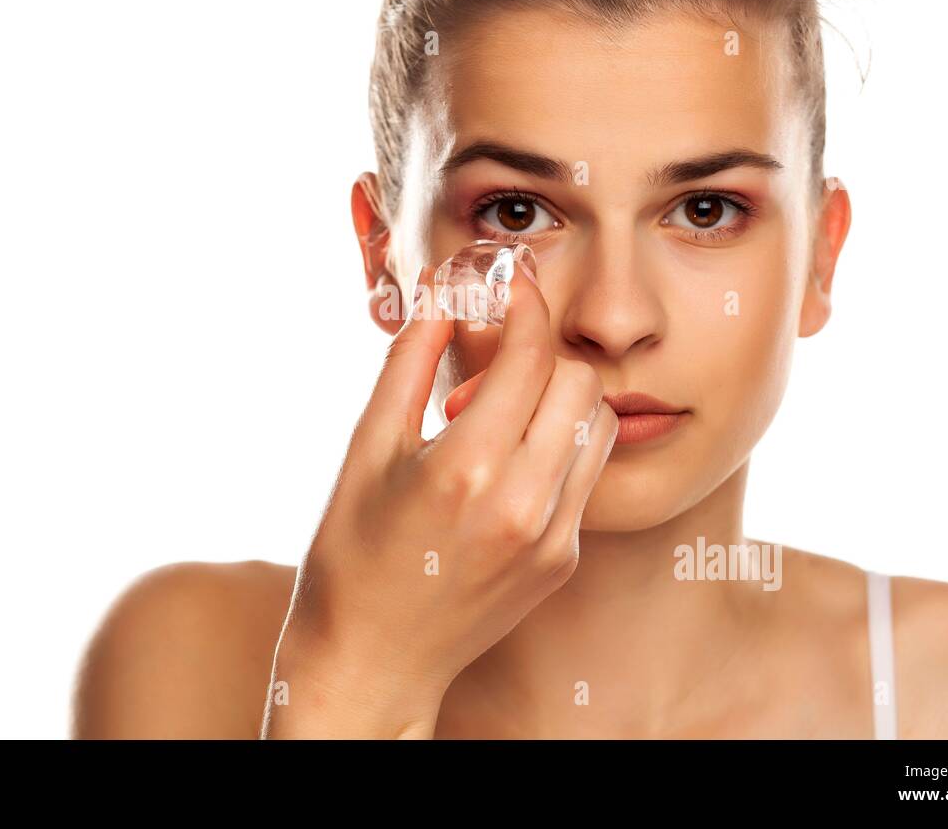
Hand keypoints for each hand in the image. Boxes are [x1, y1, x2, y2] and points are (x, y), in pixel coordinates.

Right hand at [262, 261, 616, 737]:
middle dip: (540, 356)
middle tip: (487, 376)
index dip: (524, 304)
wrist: (371, 661)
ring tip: (496, 426)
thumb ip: (408, 362)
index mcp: (465, 469)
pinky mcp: (563, 559)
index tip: (509, 286)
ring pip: (596, 426)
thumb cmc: (351, 554)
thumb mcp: (365, 448)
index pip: (530, 355)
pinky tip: (505, 469)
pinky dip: (556, 449)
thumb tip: (443, 293)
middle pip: (577, 381)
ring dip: (557, 402)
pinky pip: (585, 475)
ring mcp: (551, 537)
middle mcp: (521, 503)